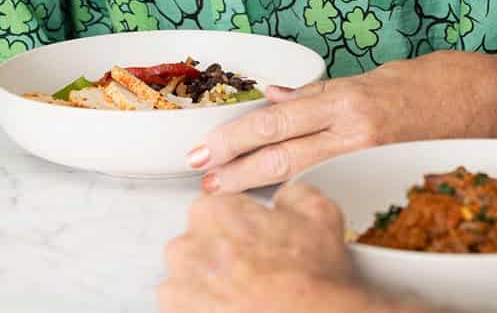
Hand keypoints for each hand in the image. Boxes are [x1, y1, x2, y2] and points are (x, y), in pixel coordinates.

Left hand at [158, 184, 357, 312]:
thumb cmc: (309, 280)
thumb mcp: (320, 213)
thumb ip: (291, 194)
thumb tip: (284, 199)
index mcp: (212, 212)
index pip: (220, 210)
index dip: (244, 227)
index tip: (258, 243)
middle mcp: (186, 247)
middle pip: (201, 244)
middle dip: (225, 256)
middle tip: (257, 271)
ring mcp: (177, 287)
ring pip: (193, 279)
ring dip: (213, 285)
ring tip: (248, 294)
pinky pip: (187, 307)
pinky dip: (206, 308)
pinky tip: (236, 308)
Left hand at [190, 57, 490, 194]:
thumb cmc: (448, 83)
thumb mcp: (382, 75)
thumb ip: (328, 93)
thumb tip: (279, 98)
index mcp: (353, 98)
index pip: (279, 119)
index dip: (237, 136)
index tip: (206, 149)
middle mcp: (358, 132)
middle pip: (282, 152)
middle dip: (236, 166)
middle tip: (202, 179)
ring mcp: (373, 161)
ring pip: (304, 174)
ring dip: (262, 182)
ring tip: (229, 191)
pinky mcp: (389, 180)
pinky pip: (338, 186)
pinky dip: (307, 190)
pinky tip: (285, 198)